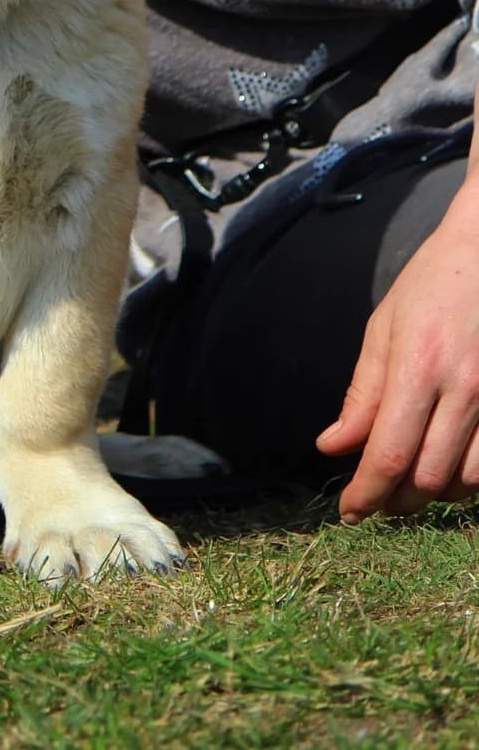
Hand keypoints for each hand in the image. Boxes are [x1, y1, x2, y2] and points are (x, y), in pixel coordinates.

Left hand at [316, 199, 478, 520]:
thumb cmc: (432, 285)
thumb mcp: (384, 329)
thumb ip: (363, 394)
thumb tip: (333, 446)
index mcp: (420, 368)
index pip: (388, 454)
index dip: (366, 494)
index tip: (349, 511)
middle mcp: (464, 390)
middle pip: (428, 478)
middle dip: (395, 500)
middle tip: (375, 498)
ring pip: (466, 482)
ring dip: (433, 494)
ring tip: (408, 483)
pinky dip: (468, 479)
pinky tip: (448, 466)